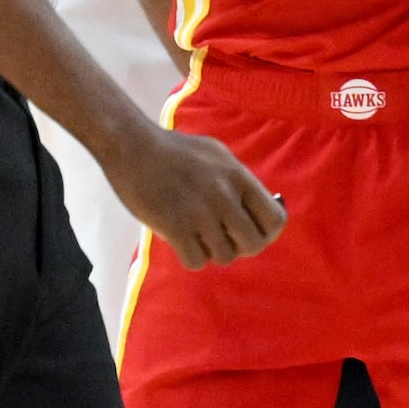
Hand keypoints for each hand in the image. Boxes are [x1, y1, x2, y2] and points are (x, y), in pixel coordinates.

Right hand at [109, 123, 287, 269]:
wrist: (132, 146)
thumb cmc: (175, 150)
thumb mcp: (218, 156)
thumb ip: (240, 180)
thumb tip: (264, 204)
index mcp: (238, 177)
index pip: (275, 219)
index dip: (267, 232)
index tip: (253, 231)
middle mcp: (224, 196)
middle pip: (254, 244)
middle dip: (241, 247)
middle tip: (225, 239)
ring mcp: (199, 213)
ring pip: (224, 256)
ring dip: (213, 252)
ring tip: (200, 237)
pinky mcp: (173, 227)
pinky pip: (196, 261)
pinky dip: (191, 257)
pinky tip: (183, 243)